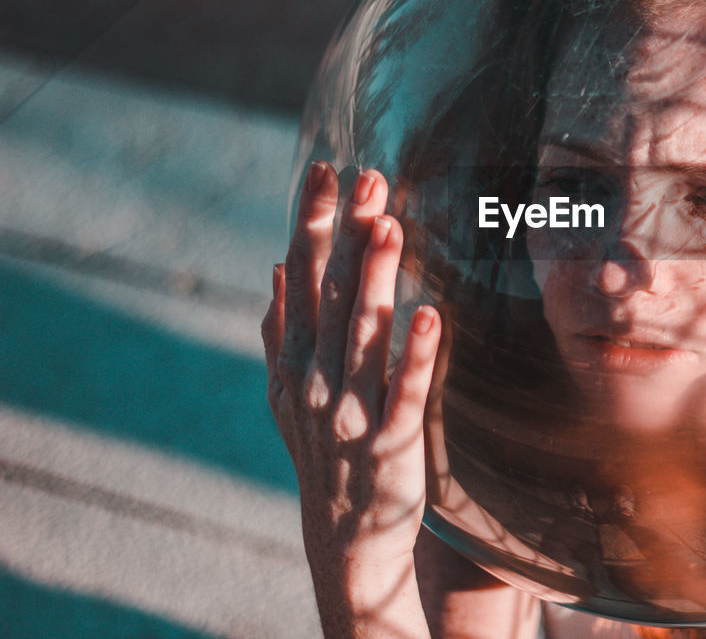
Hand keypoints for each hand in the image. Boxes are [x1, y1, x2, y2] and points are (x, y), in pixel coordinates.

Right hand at [262, 161, 439, 636]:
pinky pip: (405, 392)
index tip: (327, 168)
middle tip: (368, 177)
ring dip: (375, 280)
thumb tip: (275, 267)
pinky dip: (417, 356)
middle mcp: (316, 379)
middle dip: (347, 233)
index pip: (301, 274)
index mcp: (294, 359)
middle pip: (331, 293)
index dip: (313, 220)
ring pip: (363, 334)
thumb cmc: (322, 453)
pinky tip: (431, 316)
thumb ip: (281, 330)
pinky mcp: (391, 442)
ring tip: (390, 227)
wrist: (343, 537)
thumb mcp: (287, 394)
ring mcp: (351, 411)